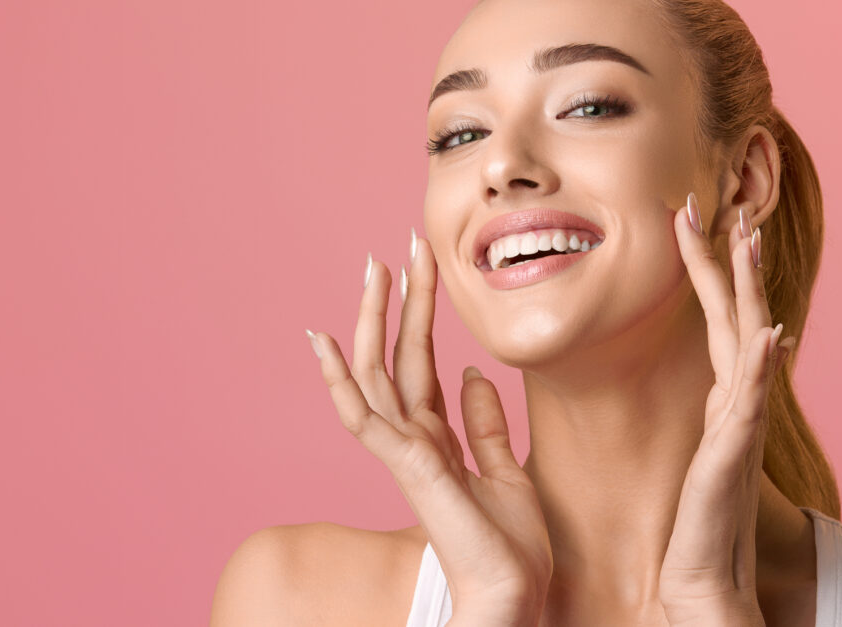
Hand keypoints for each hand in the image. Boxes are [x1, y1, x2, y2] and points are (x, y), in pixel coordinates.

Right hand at [305, 235, 551, 626]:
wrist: (515, 595)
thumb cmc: (511, 547)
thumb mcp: (506, 471)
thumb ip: (486, 424)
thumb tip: (474, 373)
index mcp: (438, 438)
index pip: (422, 363)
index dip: (420, 313)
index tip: (421, 266)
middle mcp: (414, 440)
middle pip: (396, 358)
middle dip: (395, 302)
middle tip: (395, 249)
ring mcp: (405, 454)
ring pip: (376, 375)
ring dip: (371, 321)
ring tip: (372, 269)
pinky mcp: (407, 468)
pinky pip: (365, 418)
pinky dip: (341, 380)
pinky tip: (326, 343)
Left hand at [658, 195, 793, 625]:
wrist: (704, 574)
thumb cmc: (698, 518)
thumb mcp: (706, 448)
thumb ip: (721, 410)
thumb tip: (733, 374)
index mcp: (726, 395)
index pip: (720, 318)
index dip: (710, 270)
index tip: (696, 222)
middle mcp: (739, 400)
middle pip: (737, 314)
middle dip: (727, 259)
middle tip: (719, 204)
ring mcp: (741, 422)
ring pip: (748, 340)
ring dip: (749, 288)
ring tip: (746, 240)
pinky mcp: (736, 452)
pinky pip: (753, 400)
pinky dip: (764, 364)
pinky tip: (769, 333)